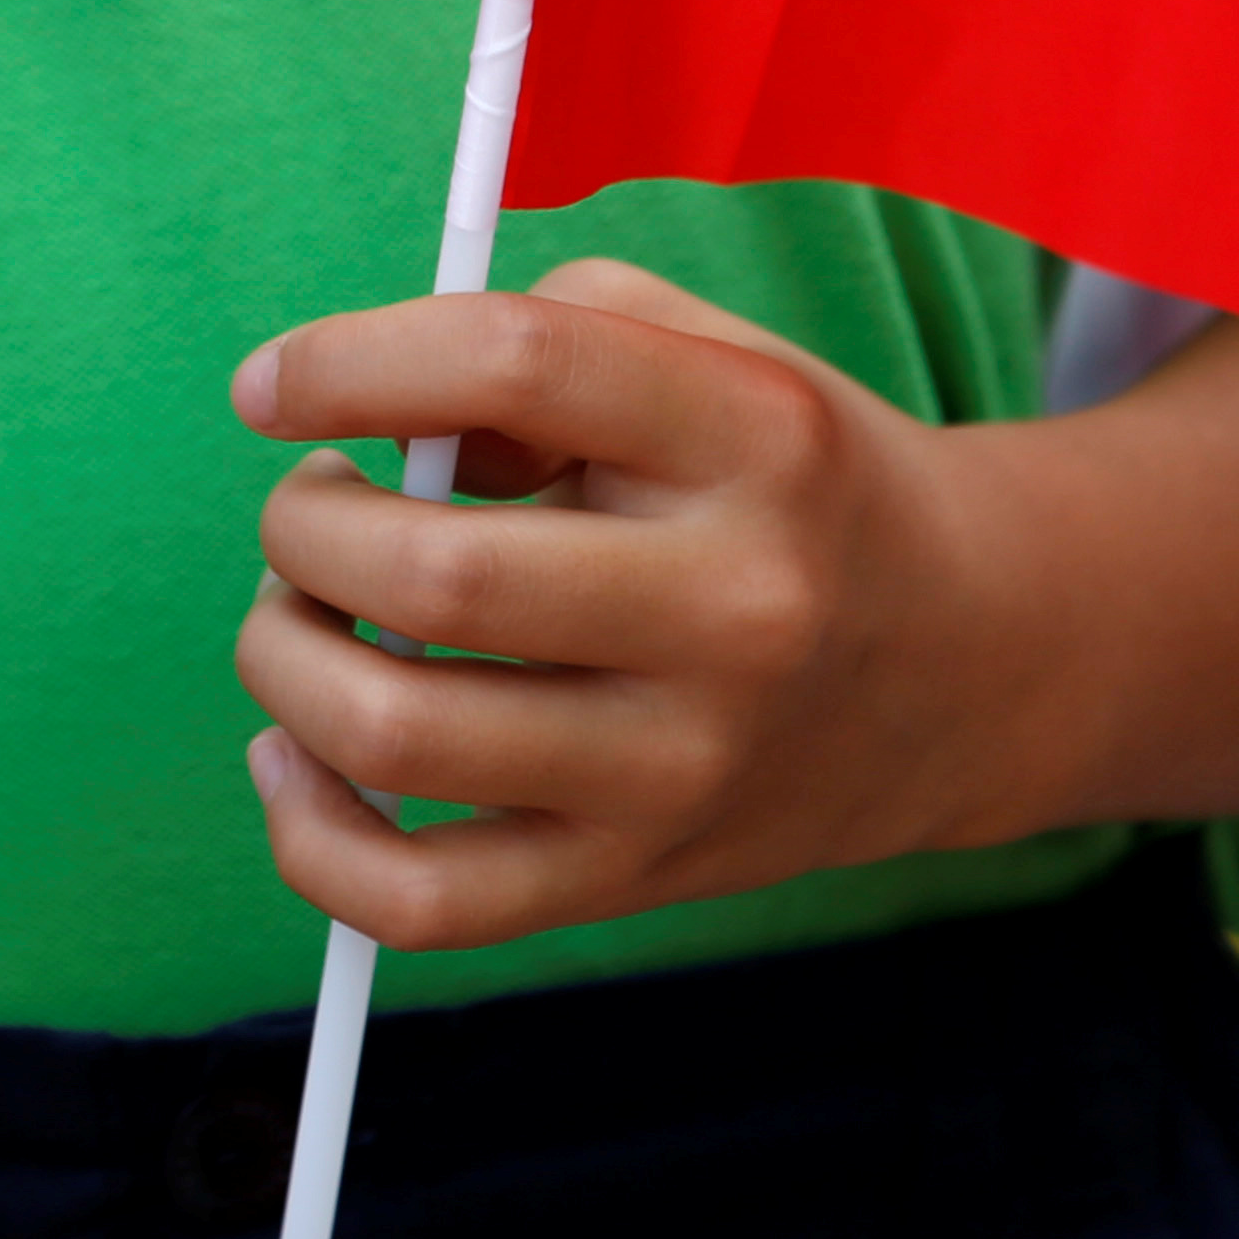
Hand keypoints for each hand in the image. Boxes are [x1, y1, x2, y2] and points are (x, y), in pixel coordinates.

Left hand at [228, 260, 1018, 953]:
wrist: (967, 658)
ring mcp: (684, 764)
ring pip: (397, 734)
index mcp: (756, 437)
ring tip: (302, 613)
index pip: (515, 364)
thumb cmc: (784, 481)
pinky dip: (309, 831)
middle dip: (305, 526)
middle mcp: (735, 607)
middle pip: (438, 576)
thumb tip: (365, 429)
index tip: (272, 385)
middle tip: (310, 506)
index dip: (348, 364)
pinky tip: (298, 756)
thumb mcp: (706, 354)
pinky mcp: (636, 878)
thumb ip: (534, 337)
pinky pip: (421, 902)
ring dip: (284, 657)